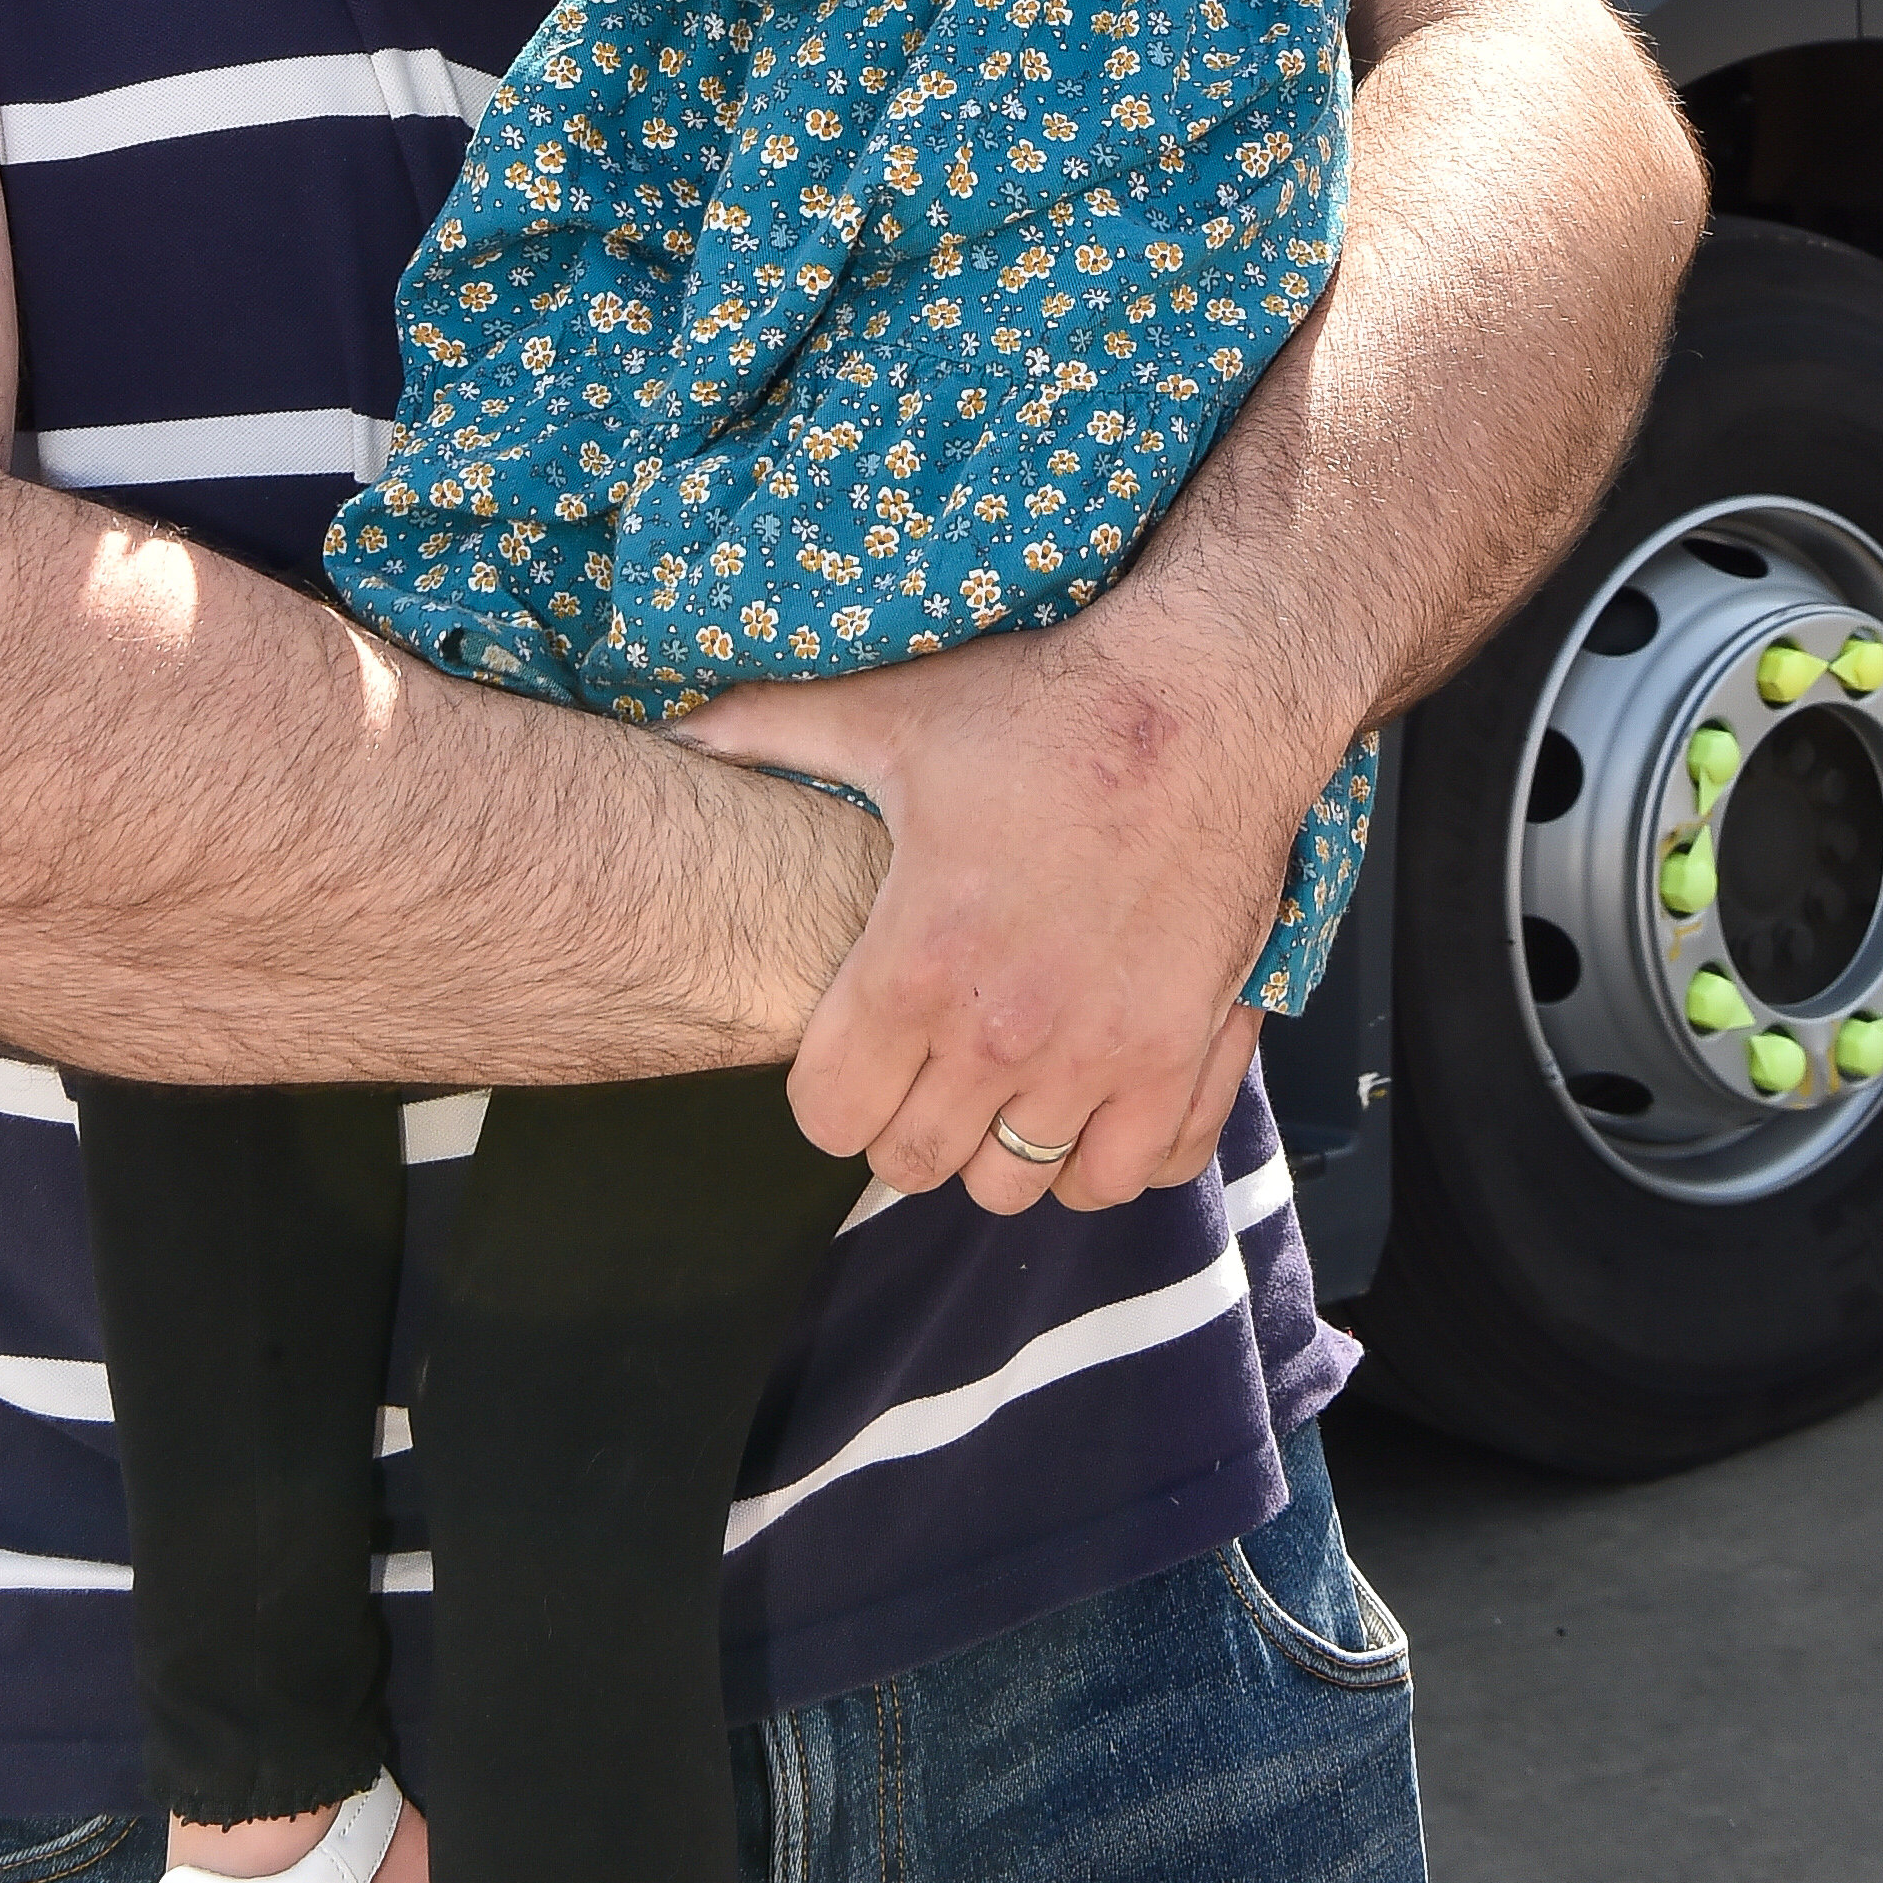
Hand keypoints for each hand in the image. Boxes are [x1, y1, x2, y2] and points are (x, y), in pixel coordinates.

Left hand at [681, 605, 1325, 1218]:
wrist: (1204, 698)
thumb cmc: (1048, 706)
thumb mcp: (895, 712)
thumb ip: (773, 732)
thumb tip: (678, 737)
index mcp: (919, 964)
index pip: (831, 1116)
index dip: (829, 1092)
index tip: (849, 1055)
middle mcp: (1004, 1032)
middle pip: (917, 1163)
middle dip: (907, 1122)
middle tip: (926, 1066)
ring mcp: (1102, 1054)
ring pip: (1021, 1184)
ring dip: (1003, 1146)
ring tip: (1005, 1085)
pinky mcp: (1185, 1053)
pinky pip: (1136, 1172)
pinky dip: (1108, 1154)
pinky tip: (1092, 1103)